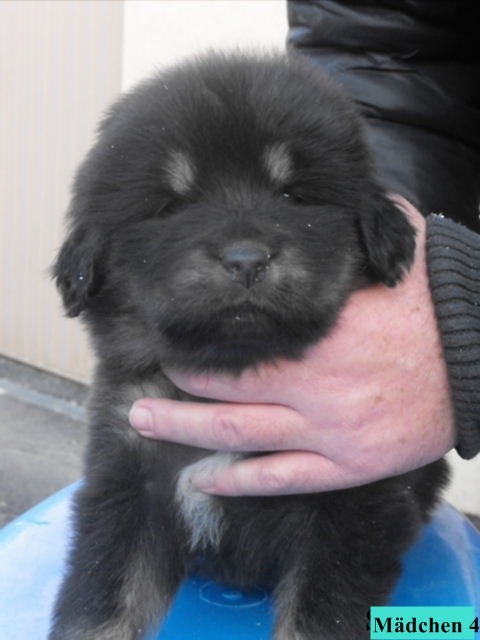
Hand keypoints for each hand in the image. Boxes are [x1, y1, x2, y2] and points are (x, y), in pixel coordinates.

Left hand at [129, 196, 455, 495]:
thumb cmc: (436, 308)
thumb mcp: (396, 256)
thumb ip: (354, 228)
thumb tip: (325, 191)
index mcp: (322, 333)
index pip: (241, 339)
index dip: (199, 340)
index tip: (171, 334)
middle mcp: (316, 385)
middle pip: (225, 388)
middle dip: (176, 385)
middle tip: (140, 382)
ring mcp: (329, 430)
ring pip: (239, 434)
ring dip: (185, 430)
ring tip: (143, 423)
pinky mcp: (347, 464)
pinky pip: (282, 478)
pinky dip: (237, 478)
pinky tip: (202, 476)